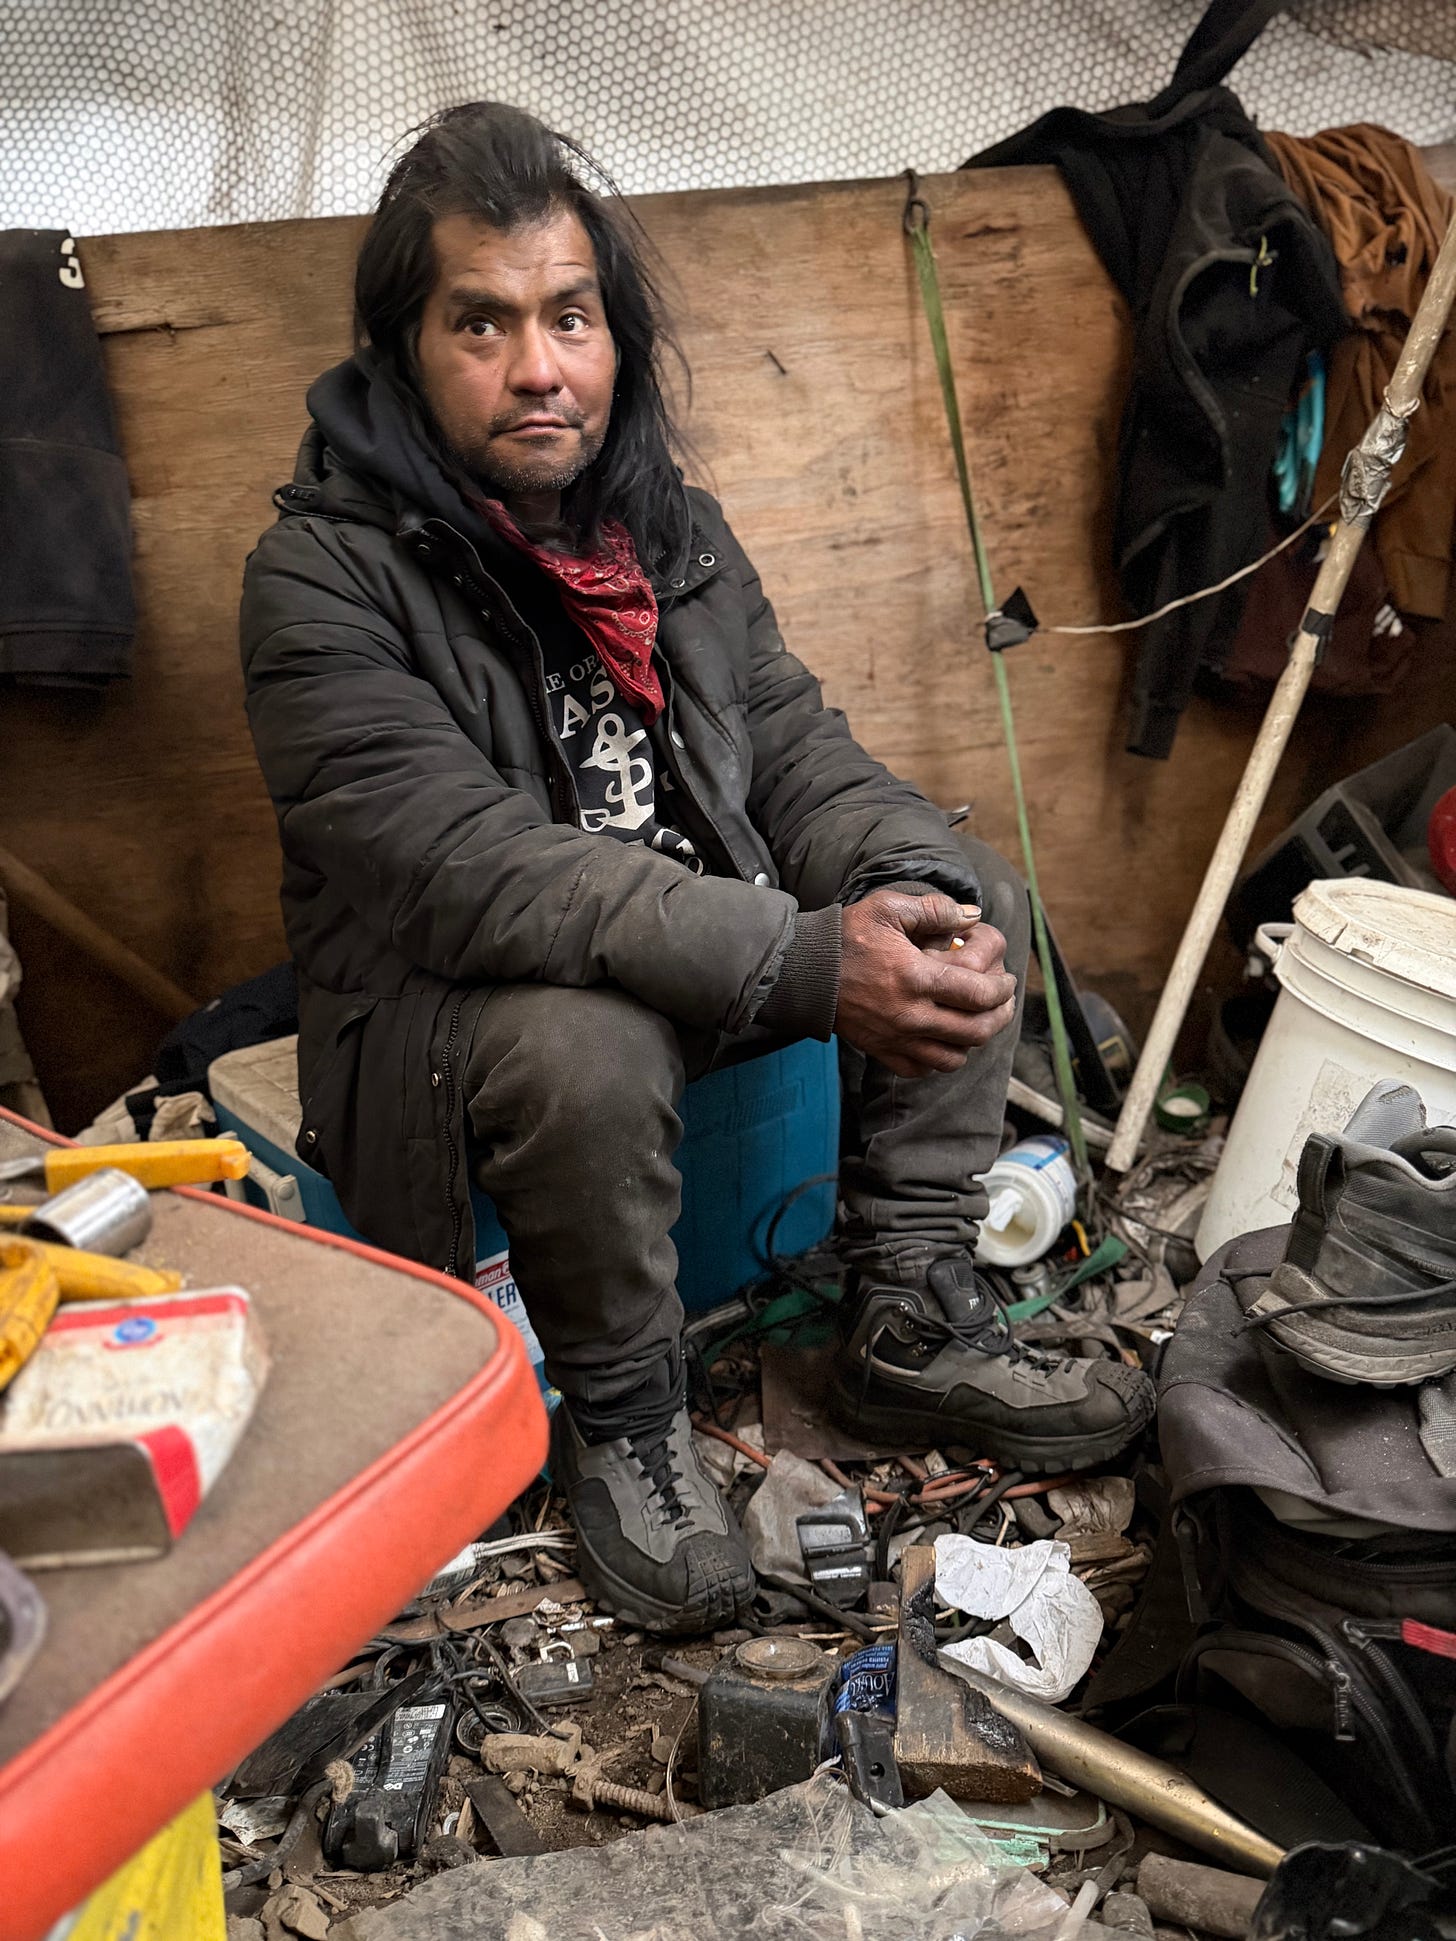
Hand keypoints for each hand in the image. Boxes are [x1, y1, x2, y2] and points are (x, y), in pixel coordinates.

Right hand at [835, 889, 1016, 1076]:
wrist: (804, 971)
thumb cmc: (847, 937)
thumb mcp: (887, 908)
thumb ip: (934, 909)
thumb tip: (972, 916)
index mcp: (917, 978)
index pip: (980, 994)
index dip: (1003, 988)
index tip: (1007, 979)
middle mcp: (911, 1015)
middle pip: (977, 1030)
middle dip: (1000, 1016)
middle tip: (1004, 1002)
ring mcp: (897, 1038)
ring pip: (954, 1057)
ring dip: (975, 1041)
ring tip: (979, 1021)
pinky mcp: (883, 1051)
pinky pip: (923, 1069)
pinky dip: (941, 1059)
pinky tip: (944, 1040)